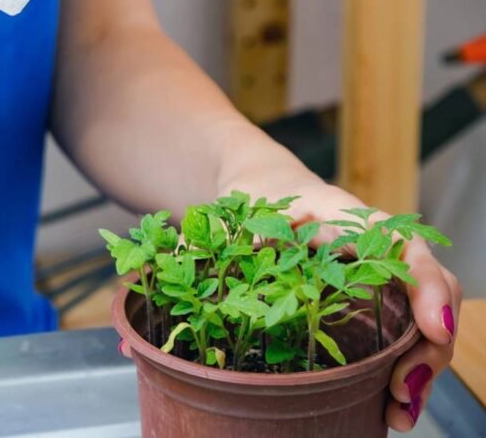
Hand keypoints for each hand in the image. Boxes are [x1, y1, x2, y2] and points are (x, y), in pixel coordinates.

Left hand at [228, 178, 460, 431]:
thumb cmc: (247, 199)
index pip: (400, 245)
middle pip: (426, 288)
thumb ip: (204, 243)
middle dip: (427, 345)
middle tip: (403, 390)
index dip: (425, 285)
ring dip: (419, 366)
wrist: (261, 187)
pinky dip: (400, 367)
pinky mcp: (369, 299)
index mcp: (343, 215)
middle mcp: (374, 243)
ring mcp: (376, 272)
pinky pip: (399, 331)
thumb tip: (166, 289)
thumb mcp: (226, 215)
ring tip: (399, 412)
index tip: (432, 328)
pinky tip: (389, 405)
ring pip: (418, 316)